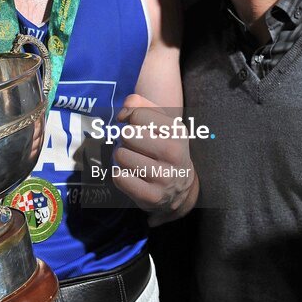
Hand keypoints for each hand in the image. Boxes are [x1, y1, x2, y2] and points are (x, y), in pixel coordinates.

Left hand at [111, 94, 198, 225]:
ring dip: (122, 158)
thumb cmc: (165, 148)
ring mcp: (163, 176)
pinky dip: (121, 176)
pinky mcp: (151, 196)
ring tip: (135, 162)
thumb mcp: (161, 123)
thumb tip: (122, 114)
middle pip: (126, 134)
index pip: (137, 114)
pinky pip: (119, 177)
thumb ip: (140, 105)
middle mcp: (173, 153)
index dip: (131, 120)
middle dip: (126, 140)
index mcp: (177, 131)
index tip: (138, 129)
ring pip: (120, 155)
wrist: (182, 188)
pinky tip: (133, 177)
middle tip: (137, 148)